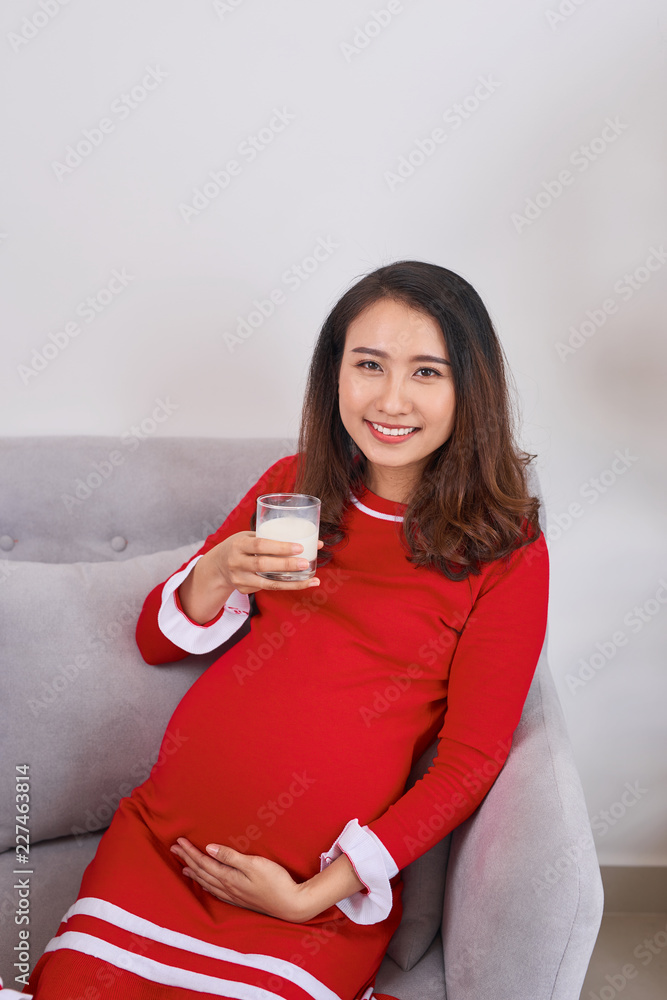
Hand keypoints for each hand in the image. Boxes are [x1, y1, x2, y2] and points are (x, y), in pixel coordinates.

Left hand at [169, 838, 313, 922]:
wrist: (290, 904)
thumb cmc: (275, 881)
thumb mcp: (254, 864)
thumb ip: (231, 857)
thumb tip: (209, 848)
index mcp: (229, 878)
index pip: (203, 862)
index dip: (190, 851)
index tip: (179, 841)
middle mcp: (227, 888)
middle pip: (201, 872)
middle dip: (186, 859)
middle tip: (174, 848)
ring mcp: (233, 896)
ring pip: (206, 883)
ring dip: (193, 873)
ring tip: (183, 866)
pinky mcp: (240, 899)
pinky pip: (216, 891)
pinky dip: (206, 885)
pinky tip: (205, 884)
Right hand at [177, 533, 323, 623]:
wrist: (217, 566)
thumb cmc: (241, 546)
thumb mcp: (249, 536)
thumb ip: (274, 538)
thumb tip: (315, 542)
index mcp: (238, 544)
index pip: (260, 545)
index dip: (280, 547)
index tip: (299, 547)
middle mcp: (236, 562)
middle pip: (263, 565)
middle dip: (286, 565)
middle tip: (305, 563)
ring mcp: (239, 578)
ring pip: (268, 583)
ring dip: (292, 583)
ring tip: (312, 580)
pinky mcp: (244, 589)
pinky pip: (268, 588)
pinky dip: (285, 586)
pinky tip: (301, 584)